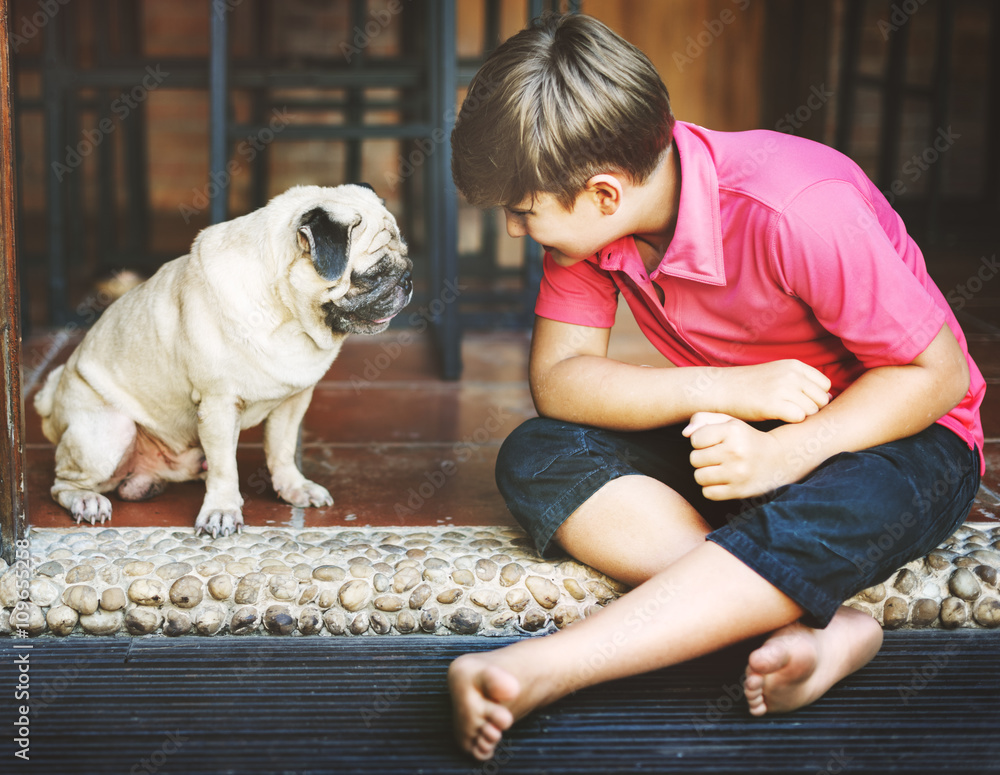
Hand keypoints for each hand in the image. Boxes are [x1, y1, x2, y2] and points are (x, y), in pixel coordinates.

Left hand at [683, 412, 790, 499]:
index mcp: (733, 430)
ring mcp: (737, 473)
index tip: (713, 442)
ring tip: (718, 468)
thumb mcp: (728, 421)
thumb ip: (702, 419)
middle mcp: (736, 451)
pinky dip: (711, 488)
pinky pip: (708, 493)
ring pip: (699, 477)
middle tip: (716, 456)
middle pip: (694, 459)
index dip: (700, 441)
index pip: (695, 439)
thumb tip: (685, 434)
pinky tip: (722, 480)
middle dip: (702, 457)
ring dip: (704, 473)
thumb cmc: (745, 438)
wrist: (778, 460)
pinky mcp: (738, 491)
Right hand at [715, 360, 831, 422]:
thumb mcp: (777, 373)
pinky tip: (778, 419)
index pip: (824, 385)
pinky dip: (791, 422)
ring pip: (812, 410)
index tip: (801, 404)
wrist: (720, 388)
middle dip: (811, 409)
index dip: (815, 397)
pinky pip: (799, 418)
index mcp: (794, 365)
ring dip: (801, 417)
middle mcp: (792, 374)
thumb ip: (800, 381)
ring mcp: (783, 388)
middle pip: (822, 399)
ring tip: (784, 416)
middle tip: (793, 413)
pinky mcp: (774, 404)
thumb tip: (828, 398)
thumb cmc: (748, 385)